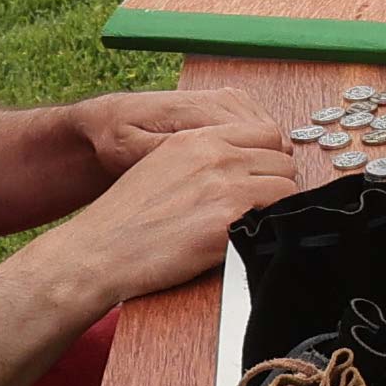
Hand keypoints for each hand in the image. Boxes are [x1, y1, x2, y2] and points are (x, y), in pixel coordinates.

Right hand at [31, 107, 301, 311]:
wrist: (98, 251)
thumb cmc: (125, 219)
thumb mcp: (162, 165)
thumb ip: (204, 158)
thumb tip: (242, 165)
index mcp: (199, 138)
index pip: (266, 133)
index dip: (270, 159)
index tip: (264, 179)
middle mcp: (216, 155)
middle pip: (282, 160)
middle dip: (276, 183)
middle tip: (259, 207)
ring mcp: (226, 185)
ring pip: (286, 187)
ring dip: (276, 207)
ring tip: (252, 225)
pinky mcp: (229, 220)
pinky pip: (277, 216)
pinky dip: (269, 229)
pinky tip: (246, 239)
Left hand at [70, 84, 263, 182]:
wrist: (109, 120)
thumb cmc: (118, 139)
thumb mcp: (133, 153)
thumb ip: (171, 155)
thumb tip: (210, 163)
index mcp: (200, 111)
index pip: (264, 138)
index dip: (268, 173)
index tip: (258, 200)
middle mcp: (219, 99)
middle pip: (273, 137)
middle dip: (268, 169)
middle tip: (251, 200)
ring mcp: (226, 99)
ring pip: (271, 134)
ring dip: (264, 160)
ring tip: (244, 188)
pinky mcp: (227, 103)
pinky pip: (260, 130)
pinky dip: (257, 151)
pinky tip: (239, 171)